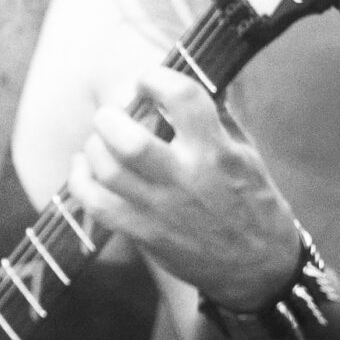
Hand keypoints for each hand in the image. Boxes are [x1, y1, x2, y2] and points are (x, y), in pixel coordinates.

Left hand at [68, 66, 299, 303]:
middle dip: (110, 117)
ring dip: (94, 146)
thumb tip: (200, 71)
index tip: (147, 79)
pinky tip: (84, 166)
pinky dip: (79, 180)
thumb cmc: (252, 201)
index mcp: (218, 151)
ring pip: (106, 169)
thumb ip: (220, 113)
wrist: (259, 267)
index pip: (183, 97)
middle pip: (129, 141)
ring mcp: (162, 208)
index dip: (156, 78)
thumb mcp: (247, 152)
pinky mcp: (144, 233)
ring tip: (100, 140)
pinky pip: (95, 204)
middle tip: (112, 113)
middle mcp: (188, 177)